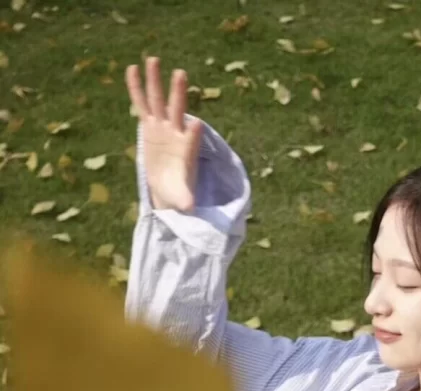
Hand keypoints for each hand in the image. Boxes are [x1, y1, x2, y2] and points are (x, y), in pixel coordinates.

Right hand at [125, 57, 202, 211]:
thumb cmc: (178, 193)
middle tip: (181, 74)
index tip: (196, 124)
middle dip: (179, 94)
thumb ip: (186, 201)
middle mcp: (176, 134)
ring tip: (153, 59)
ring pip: (159, 101)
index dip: (194, 132)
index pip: (193, 139)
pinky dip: (137, 88)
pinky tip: (132, 69)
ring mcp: (162, 127)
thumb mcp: (182, 199)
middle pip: (177, 110)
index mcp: (187, 151)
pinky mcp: (149, 126)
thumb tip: (190, 208)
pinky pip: (142, 104)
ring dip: (156, 82)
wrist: (167, 187)